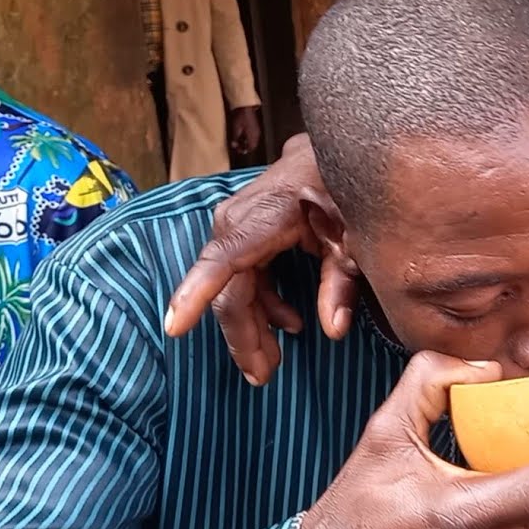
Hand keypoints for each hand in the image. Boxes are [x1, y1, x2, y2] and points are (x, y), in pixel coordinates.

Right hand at [164, 134, 355, 385]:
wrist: (338, 151)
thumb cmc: (347, 188)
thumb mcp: (355, 238)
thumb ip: (343, 283)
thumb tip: (331, 331)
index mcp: (266, 216)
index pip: (223, 262)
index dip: (195, 296)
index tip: (173, 327)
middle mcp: (240, 218)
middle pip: (229, 289)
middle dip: (243, 337)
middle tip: (261, 376)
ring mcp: (238, 223)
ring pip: (232, 287)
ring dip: (251, 327)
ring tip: (271, 363)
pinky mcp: (244, 231)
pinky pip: (242, 276)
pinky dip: (263, 304)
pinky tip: (289, 324)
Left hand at [229, 106, 261, 154]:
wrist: (245, 107)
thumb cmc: (241, 117)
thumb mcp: (236, 129)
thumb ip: (235, 139)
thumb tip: (234, 146)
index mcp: (252, 136)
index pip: (251, 147)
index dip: (245, 150)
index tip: (239, 150)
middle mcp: (256, 134)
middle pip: (253, 145)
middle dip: (246, 147)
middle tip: (239, 147)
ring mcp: (257, 130)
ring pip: (254, 141)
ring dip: (247, 142)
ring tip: (240, 141)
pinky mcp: (256, 127)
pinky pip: (254, 136)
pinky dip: (249, 138)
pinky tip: (243, 135)